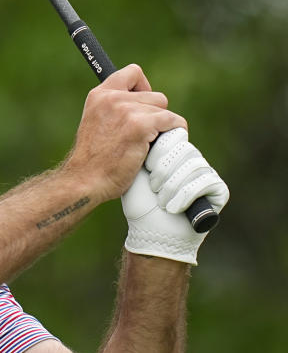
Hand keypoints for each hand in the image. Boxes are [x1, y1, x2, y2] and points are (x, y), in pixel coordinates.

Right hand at [64, 65, 187, 200]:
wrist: (85, 180)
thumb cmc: (93, 161)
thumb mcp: (96, 124)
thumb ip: (114, 110)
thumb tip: (143, 108)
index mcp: (98, 96)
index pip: (132, 73)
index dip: (143, 88)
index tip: (142, 105)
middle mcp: (112, 98)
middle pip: (154, 95)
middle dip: (153, 115)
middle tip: (141, 136)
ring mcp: (126, 110)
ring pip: (164, 109)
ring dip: (161, 127)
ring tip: (145, 145)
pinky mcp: (141, 125)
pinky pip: (172, 121)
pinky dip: (174, 134)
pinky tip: (160, 146)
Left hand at [122, 128, 229, 264]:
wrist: (150, 232)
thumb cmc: (139, 202)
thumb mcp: (135, 167)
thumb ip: (142, 143)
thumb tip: (147, 120)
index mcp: (172, 151)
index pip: (173, 133)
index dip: (159, 150)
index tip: (146, 166)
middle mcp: (191, 159)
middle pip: (183, 147)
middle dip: (164, 168)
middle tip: (153, 186)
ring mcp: (206, 172)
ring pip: (193, 163)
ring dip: (171, 185)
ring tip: (160, 199)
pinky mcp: (218, 189)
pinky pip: (205, 181)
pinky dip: (184, 195)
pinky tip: (172, 207)